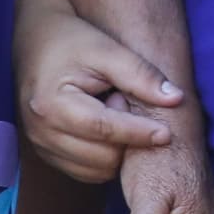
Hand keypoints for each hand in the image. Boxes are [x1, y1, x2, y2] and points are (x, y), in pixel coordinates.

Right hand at [17, 0, 185, 184]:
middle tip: (127, 104)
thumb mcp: (107, 49)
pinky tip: (107, 129)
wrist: (36, 42)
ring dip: (116, 150)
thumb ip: (140, 74)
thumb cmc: (72, 41)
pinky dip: (104, 159)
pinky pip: (86, 172)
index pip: (104, 129)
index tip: (167, 134)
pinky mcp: (46, 153)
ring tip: (114, 112)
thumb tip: (176, 99)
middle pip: (102, 157)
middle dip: (127, 138)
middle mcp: (41, 131)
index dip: (139, 133)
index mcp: (52, 104)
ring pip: (96, 170)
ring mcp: (40, 146)